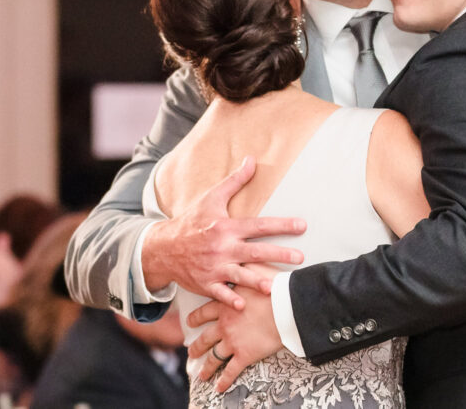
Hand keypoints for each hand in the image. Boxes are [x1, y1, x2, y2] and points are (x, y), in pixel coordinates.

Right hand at [143, 157, 305, 308]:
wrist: (163, 247)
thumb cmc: (192, 221)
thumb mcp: (212, 198)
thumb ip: (235, 181)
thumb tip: (252, 160)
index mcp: (227, 227)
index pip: (259, 225)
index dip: (281, 225)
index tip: (302, 225)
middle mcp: (222, 248)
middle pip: (255, 252)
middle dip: (279, 254)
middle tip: (300, 257)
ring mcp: (214, 267)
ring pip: (240, 275)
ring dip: (258, 281)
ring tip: (277, 285)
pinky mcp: (206, 284)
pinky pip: (220, 294)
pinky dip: (231, 300)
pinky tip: (244, 306)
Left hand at [187, 267, 281, 392]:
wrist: (287, 304)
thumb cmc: (274, 286)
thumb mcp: (255, 269)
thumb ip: (244, 265)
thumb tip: (239, 254)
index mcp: (226, 305)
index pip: (205, 312)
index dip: (196, 317)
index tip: (190, 321)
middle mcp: (225, 324)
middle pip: (205, 337)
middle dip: (197, 346)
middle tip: (191, 352)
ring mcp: (233, 341)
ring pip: (214, 356)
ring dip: (206, 366)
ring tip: (201, 374)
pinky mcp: (245, 354)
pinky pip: (231, 370)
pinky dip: (224, 380)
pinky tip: (219, 387)